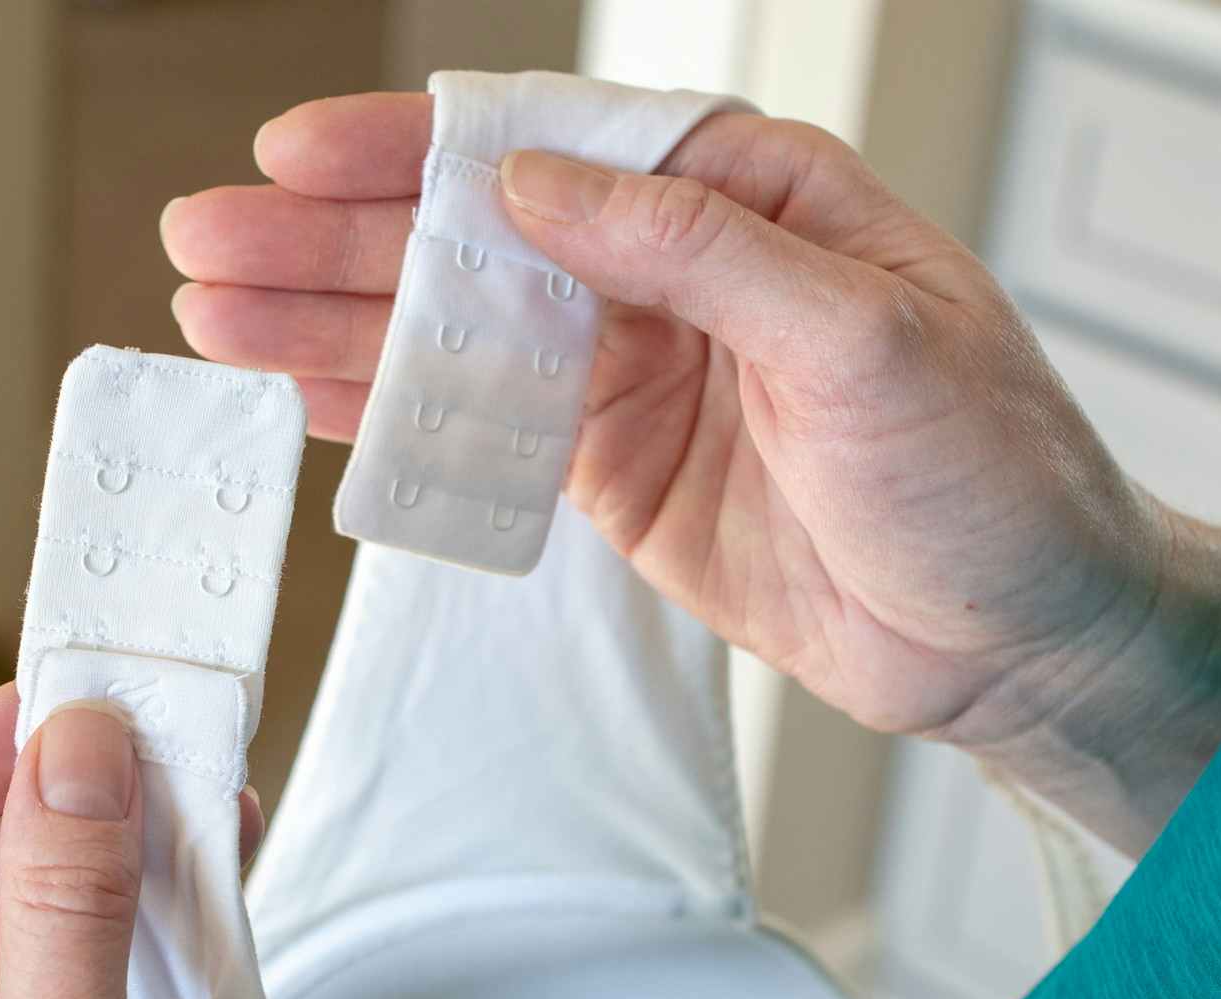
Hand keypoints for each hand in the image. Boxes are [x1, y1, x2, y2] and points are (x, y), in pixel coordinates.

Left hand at [0, 689, 263, 998]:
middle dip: (61, 815)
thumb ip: (62, 930)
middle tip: (134, 725)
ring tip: (186, 779)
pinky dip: (171, 926)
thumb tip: (75, 762)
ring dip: (127, 858)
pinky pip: (115, 990)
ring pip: (53, 937)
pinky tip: (209, 864)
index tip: (26, 703)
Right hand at [162, 93, 1220, 851]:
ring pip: (456, 331)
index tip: (303, 152)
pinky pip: (481, 427)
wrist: (1010, 634)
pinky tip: (307, 393)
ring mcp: (631, 369)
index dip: (417, 148)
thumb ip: (691, 249)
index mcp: (744, 196)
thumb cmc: (983, 466)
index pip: (552, 143)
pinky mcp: (608, 466)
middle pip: (472, 236)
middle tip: (210, 236)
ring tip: (216, 310)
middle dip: (334, 238)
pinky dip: (393, 412)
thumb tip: (529, 186)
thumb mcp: (862, 330)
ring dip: (334, 323)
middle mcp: (671, 268)